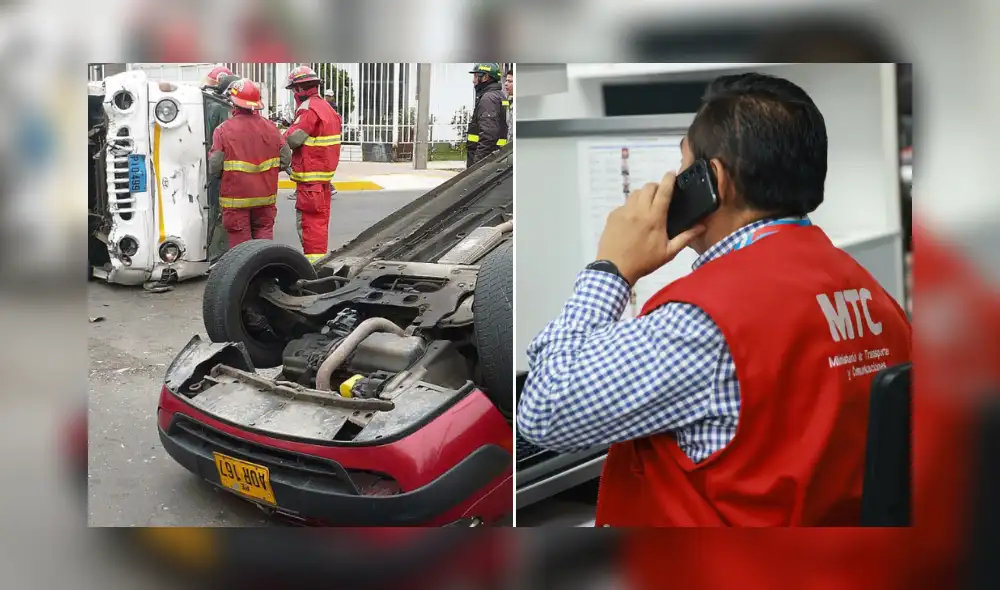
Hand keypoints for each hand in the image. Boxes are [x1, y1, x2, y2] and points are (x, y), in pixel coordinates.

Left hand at [595, 171, 705, 285]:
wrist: (614, 268)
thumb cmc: (643, 261)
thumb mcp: (668, 253)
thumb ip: (685, 238)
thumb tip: (701, 227)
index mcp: (654, 218)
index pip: (663, 191)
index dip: (669, 179)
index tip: (671, 173)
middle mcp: (638, 211)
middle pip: (648, 187)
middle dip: (656, 187)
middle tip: (660, 197)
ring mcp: (624, 212)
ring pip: (635, 194)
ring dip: (643, 195)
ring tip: (647, 207)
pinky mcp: (613, 216)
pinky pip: (624, 205)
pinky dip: (631, 207)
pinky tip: (633, 220)